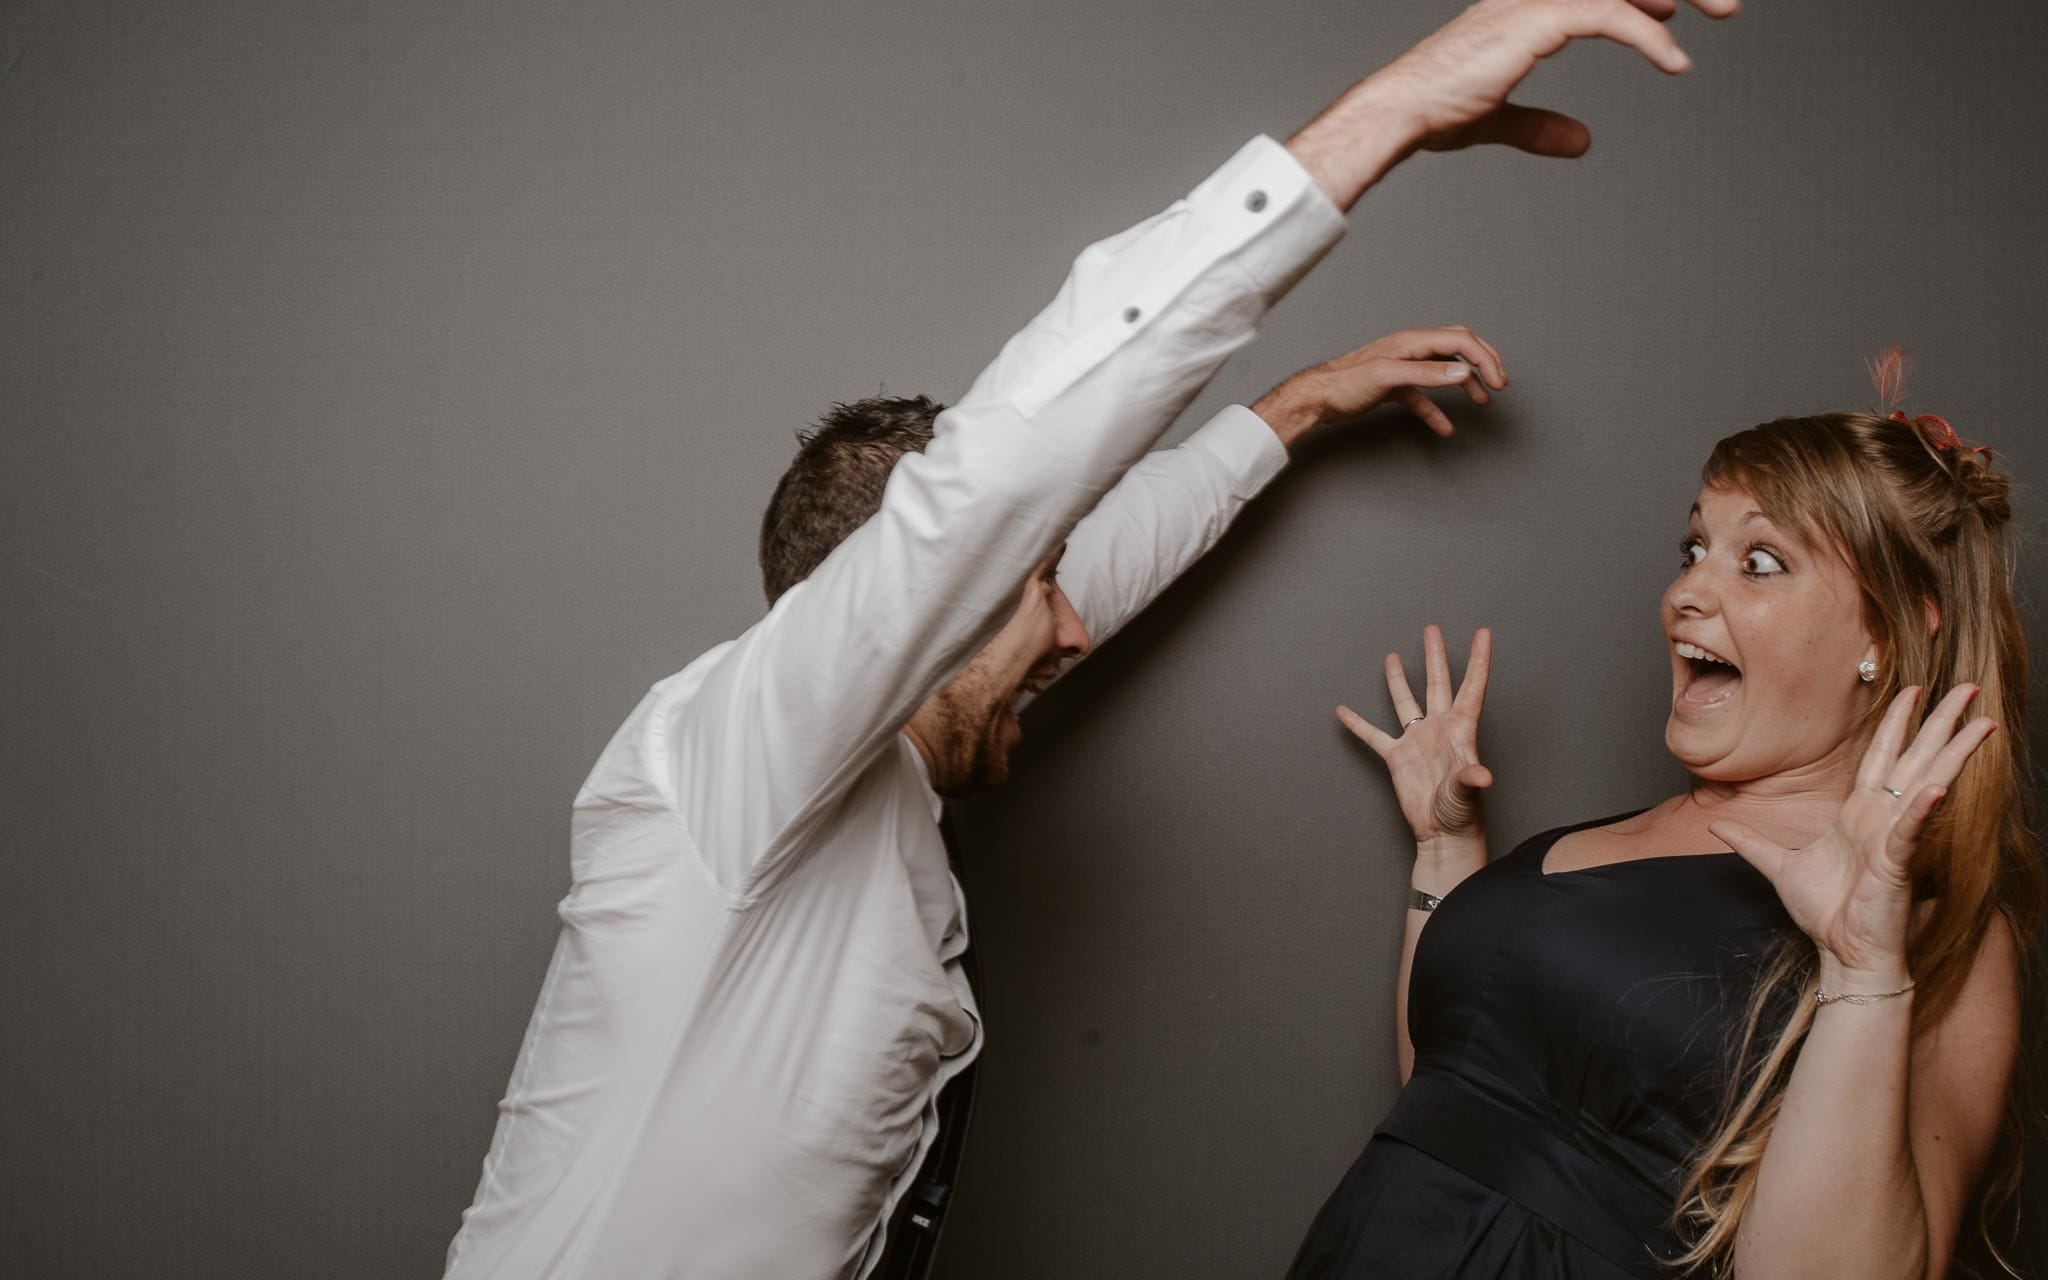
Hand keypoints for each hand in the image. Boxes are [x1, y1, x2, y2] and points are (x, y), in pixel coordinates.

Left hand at [1251, 326, 1507, 448]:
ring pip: (1444, 371)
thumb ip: (1427, 373)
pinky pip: (1423, 397)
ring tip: (1482, 400)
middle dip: (1482, 362)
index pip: (1460, 341)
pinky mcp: (1393, 387)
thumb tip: (1463, 372)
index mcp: (1412, 342)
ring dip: (1465, 384)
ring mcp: (1403, 368)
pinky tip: (1445, 427)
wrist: (1315, 399)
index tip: (1498, 382)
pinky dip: (1437, 410)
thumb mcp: (1388, 376)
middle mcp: (1410, 350)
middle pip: (1457, 348)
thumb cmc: (1344, 383)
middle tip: (1500, 382)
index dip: (1484, 359)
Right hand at [1289, 0, 1738, 209]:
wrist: (1400, 110)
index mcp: (1525, 4)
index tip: (1678, 7)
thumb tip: (1583, 142)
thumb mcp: (1498, 119)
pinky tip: (1674, 60)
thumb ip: (1539, 126)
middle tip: (1725, 4)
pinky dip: (1648, 37)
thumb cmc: (1433, 111)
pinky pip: (1609, 16)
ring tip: (1724, 11)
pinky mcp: (1537, 20)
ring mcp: (1535, 1)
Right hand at [1337, 626, 1493, 851]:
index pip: (1473, 687)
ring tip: (1392, 657)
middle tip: (1432, 630)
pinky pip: (1374, 735)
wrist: (1442, 835)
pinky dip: (1358, 724)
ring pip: (1406, 701)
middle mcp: (1440, 729)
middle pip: (1437, 683)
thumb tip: (1483, 776)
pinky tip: (1344, 711)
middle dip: (1435, 656)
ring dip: (1398, 680)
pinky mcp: (1397, 758)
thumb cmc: (1463, 814)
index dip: (1479, 660)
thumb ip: (1471, 779)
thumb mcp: (1467, 793)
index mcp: (1462, 730)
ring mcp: (1418, 741)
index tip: (1484, 633)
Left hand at [1709, 685, 1996, 981]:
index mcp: (1859, 815)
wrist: (1842, 952)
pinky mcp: (1896, 864)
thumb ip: (1750, 842)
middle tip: (1969, 688)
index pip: (1881, 756)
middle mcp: (1882, 819)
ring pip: (1927, 783)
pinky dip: (1922, 808)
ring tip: (1980, 723)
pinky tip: (1939, 786)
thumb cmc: (1825, 913)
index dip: (1898, 723)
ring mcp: (1893, 838)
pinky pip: (1910, 830)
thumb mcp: (1778, 867)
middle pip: (1915, 758)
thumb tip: (1715, 822)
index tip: (1913, 690)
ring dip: (1952, 752)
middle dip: (1941, 722)